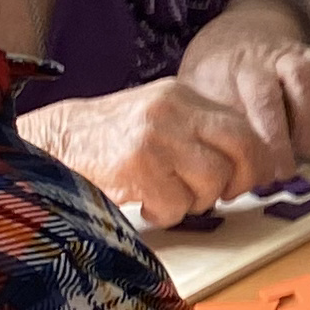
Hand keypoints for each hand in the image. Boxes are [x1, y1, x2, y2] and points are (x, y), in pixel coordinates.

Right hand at [17, 78, 282, 229]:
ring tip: (171, 198)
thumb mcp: (160, 117)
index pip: (243, 127)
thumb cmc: (111, 139)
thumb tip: (252, 164)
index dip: (254, 161)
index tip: (249, 180)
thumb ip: (201, 131)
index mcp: (183, 95)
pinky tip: (147, 205)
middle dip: (241, 180)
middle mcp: (173, 111)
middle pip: (242, 148)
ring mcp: (155, 137)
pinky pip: (177, 204)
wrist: (54, 142)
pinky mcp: (136, 166)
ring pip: (212, 181)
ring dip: (197, 202)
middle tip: (224, 195)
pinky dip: (166, 214)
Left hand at [173, 5, 309, 163]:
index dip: (251, 142)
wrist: (237, 29)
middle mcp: (255, 62)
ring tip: (307, 148)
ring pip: (303, 77)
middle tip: (285, 171)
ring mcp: (285, 55)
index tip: (258, 172)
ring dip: (308, 116)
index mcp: (223, 74)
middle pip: (268, 96)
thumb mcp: (194, 91)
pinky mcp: (309, 54)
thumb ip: (204, 121)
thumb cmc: (214, 70)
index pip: (235, 108)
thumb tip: (211, 167)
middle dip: (278, 136)